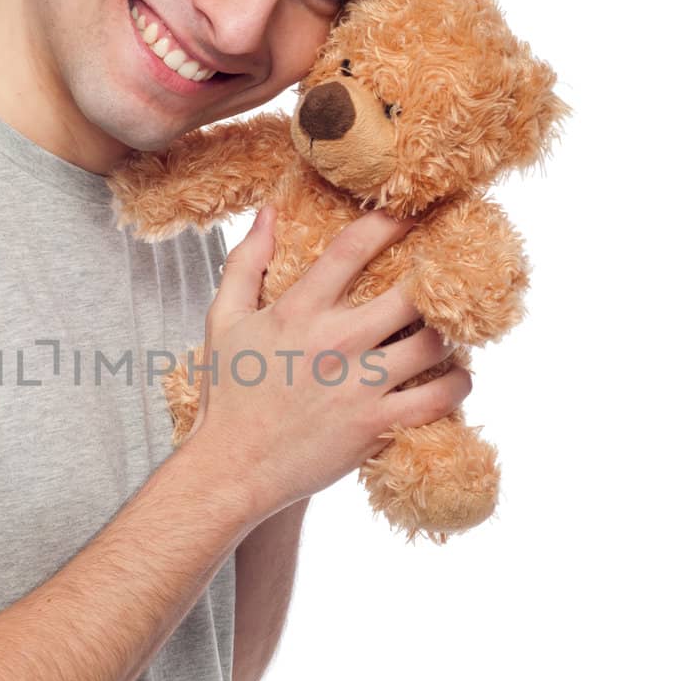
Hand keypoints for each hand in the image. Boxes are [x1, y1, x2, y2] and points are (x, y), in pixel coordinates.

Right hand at [190, 204, 472, 521]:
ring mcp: (360, 385)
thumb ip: (246, 263)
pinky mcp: (376, 425)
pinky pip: (439, 397)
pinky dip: (457, 384)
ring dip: (449, 335)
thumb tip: (268, 213)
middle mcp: (336, 341)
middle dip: (434, 280)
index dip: (392, 221)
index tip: (413, 213)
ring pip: (435, 343)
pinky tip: (452, 378)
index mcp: (299, 310)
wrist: (233, 467)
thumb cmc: (229, 396)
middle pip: (412, 293)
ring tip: (447, 332)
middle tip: (446, 280)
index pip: (355, 246)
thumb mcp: (223, 321)